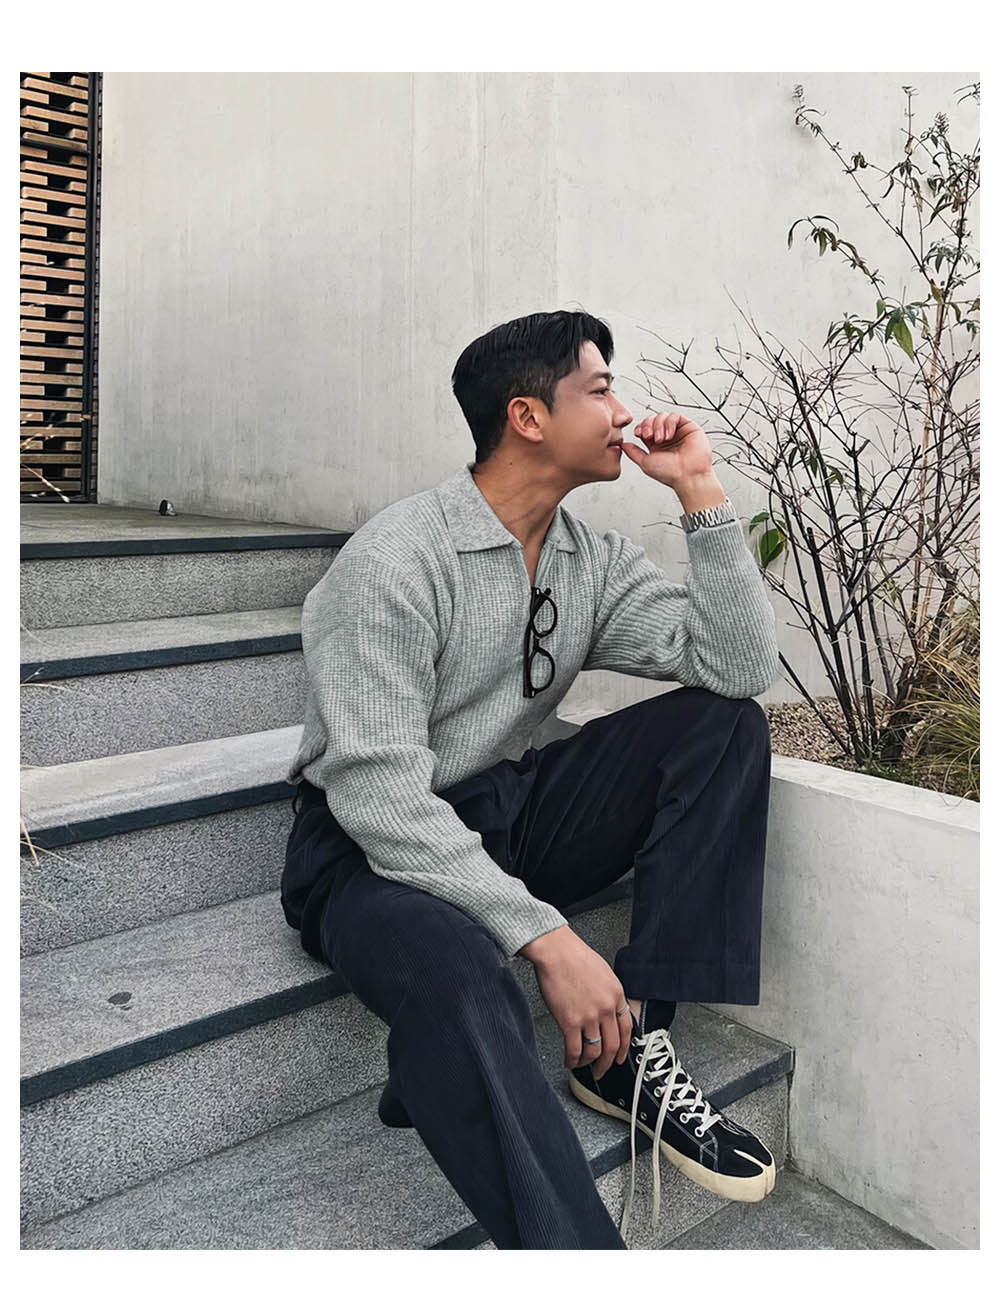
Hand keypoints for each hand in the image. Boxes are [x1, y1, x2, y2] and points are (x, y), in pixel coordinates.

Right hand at [520, 925, 631, 1078]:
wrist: (556, 951)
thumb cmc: (574, 956)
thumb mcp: (603, 973)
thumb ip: (608, 994)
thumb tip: (607, 1013)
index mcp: (616, 995)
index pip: (626, 1030)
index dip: (623, 1048)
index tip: (619, 1057)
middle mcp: (606, 1008)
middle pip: (612, 1045)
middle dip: (607, 1063)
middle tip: (601, 1071)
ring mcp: (589, 1016)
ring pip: (594, 1051)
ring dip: (588, 1063)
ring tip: (581, 1065)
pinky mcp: (570, 1022)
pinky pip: (575, 1049)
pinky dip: (572, 1060)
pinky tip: (569, 1061)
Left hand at [621, 411, 713, 487]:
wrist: (688, 475)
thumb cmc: (670, 473)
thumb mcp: (645, 463)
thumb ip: (633, 453)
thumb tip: (623, 445)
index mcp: (656, 445)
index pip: (645, 428)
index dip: (640, 427)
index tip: (639, 434)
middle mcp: (667, 437)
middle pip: (652, 420)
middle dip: (648, 425)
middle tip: (649, 436)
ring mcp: (677, 432)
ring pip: (662, 416)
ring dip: (658, 425)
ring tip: (661, 439)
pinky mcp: (688, 427)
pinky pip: (675, 416)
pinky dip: (669, 423)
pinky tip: (669, 435)